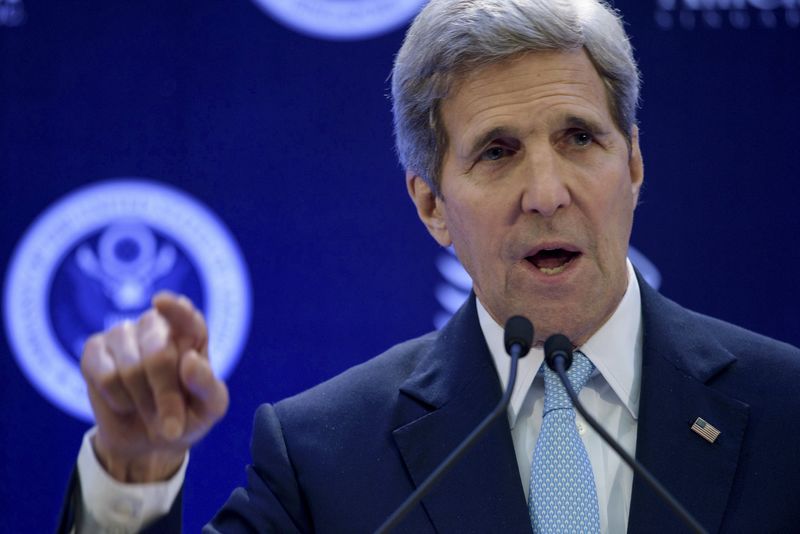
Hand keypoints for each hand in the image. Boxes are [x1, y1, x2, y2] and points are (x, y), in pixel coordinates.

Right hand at [80, 292, 228, 482]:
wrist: (149, 441)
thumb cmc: (187, 416)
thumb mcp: (209, 408)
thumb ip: (206, 385)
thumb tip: (190, 360)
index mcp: (190, 334)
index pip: (186, 316)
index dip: (175, 310)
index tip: (161, 302)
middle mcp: (156, 326)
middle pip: (158, 354)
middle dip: (166, 395)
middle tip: (172, 426)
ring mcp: (123, 334)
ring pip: (130, 368)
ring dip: (143, 401)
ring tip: (149, 410)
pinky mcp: (94, 350)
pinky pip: (104, 376)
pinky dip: (117, 399)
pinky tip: (124, 402)